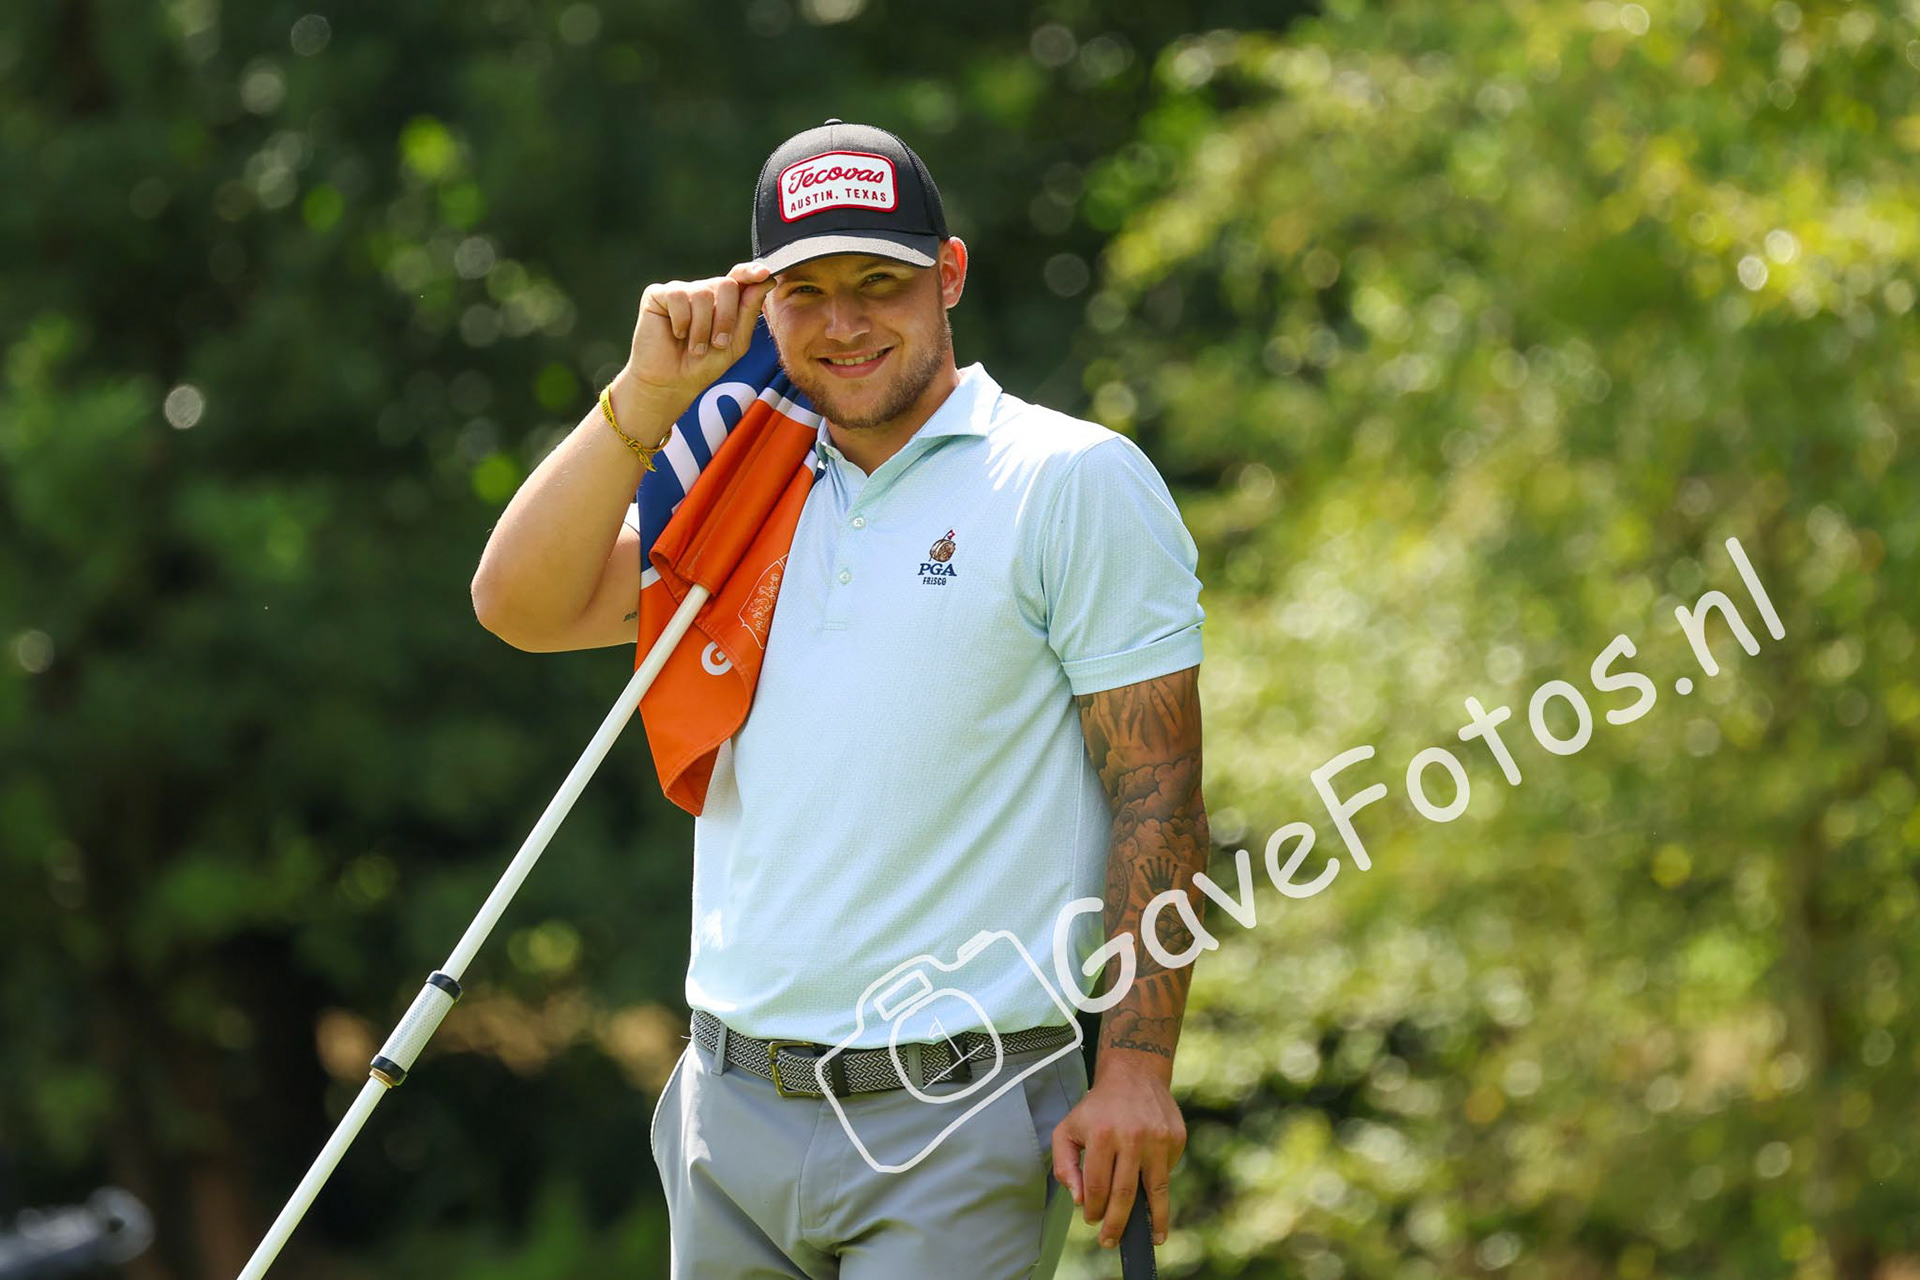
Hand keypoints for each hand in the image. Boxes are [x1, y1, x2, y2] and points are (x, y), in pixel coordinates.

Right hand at [613, 260, 774, 429]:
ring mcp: (681, 291)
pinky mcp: (658, 294)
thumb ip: (749, 312)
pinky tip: (676, 334)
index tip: (764, 273)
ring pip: (703, 294)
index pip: (740, 277)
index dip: (751, 272)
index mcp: (724, 301)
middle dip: (726, 318)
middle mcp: (703, 291)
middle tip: (717, 343)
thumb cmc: (703, 365)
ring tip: (696, 347)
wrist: (672, 383)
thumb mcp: (735, 343)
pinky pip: (677, 297)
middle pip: (726, 285)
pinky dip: (682, 323)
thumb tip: (765, 280)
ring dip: (702, 328)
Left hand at [1050, 1053, 1184, 1248]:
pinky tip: (1150, 1190)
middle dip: (1117, 1224)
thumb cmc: (1096, 1108)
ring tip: (1153, 1239)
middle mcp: (1132, 1136)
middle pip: (1125, 1194)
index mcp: (1102, 1134)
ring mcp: (1158, 1138)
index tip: (1092, 1221)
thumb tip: (1079, 1199)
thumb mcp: (1068, 1128)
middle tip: (1111, 1241)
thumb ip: (1064, 1164)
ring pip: (1156, 1191)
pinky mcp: (1176, 1138)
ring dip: (1153, 1220)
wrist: (1134, 1074)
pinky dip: (1158, 1185)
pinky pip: (1167, 1172)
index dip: (1094, 1210)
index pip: (1097, 1186)